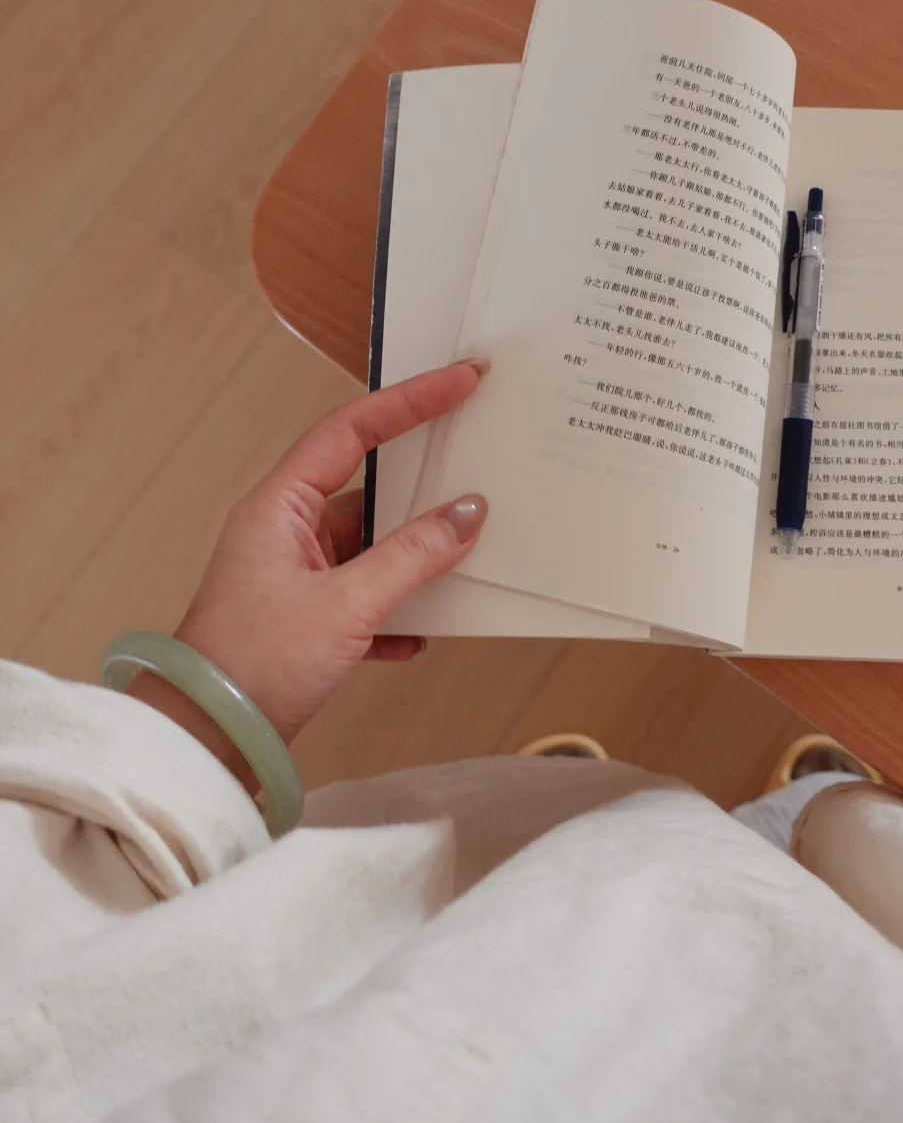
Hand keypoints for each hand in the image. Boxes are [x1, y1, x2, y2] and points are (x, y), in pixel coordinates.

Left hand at [130, 361, 487, 783]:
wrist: (208, 741)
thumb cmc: (251, 666)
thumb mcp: (346, 605)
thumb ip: (413, 556)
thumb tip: (467, 513)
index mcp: (280, 507)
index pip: (351, 430)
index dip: (409, 401)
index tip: (459, 381)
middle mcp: (284, 531)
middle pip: (367, 489)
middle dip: (421, 487)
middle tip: (475, 465)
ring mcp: (294, 575)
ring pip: (370, 547)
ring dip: (413, 556)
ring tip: (463, 552)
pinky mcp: (303, 619)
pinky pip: (364, 596)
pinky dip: (395, 609)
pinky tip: (418, 632)